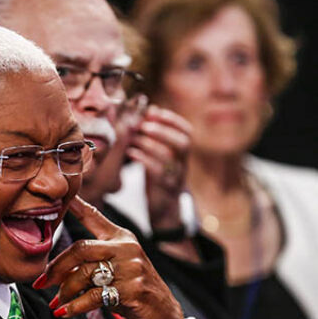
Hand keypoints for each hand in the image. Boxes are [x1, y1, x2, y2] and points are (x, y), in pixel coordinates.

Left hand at [33, 196, 188, 318]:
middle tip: (42, 282)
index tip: (62, 197)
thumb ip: (92, 262)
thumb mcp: (117, 269)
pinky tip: (65, 311)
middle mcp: (127, 248)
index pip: (94, 217)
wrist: (164, 315)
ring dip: (65, 291)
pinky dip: (75, 306)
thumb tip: (56, 270)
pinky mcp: (133, 289)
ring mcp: (132, 268)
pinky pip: (94, 296)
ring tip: (57, 303)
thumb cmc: (134, 291)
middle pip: (81, 249)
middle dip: (57, 267)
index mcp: (121, 238)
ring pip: (85, 274)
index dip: (76, 206)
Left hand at [126, 105, 191, 231]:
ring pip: (168, 158)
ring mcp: (175, 178)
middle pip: (182, 143)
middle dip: (163, 131)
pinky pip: (157, 173)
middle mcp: (183, 164)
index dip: (173, 120)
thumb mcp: (159, 155)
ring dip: (149, 144)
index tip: (155, 112)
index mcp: (183, 154)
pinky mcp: (164, 190)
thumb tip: (151, 109)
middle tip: (143, 125)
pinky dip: (143, 159)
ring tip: (133, 138)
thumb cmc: (158, 177)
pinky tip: (130, 153)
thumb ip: (156, 135)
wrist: (163, 209)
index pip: (187, 132)